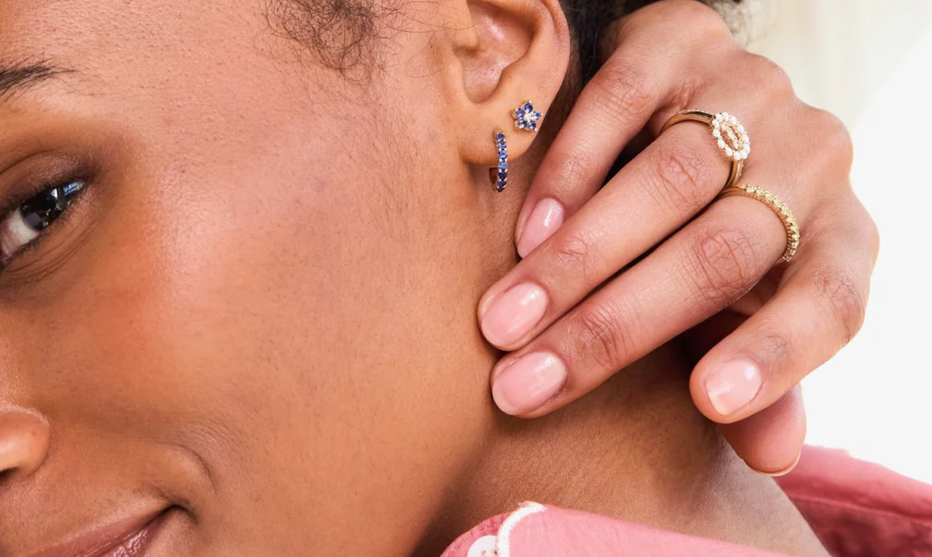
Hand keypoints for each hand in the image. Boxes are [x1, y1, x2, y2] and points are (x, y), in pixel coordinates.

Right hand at [477, 0, 878, 473]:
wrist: (687, 103)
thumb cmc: (711, 228)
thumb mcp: (736, 305)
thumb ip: (758, 374)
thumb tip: (771, 454)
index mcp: (839, 236)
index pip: (830, 301)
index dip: (773, 355)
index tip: (705, 404)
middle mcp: (811, 159)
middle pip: (720, 251)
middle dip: (614, 324)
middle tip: (526, 380)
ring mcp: (752, 91)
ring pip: (671, 180)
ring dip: (578, 258)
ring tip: (507, 318)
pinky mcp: (685, 40)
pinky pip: (626, 102)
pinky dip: (572, 171)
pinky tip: (527, 231)